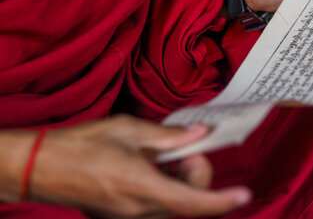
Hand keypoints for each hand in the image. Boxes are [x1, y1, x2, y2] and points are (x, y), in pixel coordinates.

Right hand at [28, 116, 250, 217]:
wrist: (41, 167)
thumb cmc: (80, 145)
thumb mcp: (128, 130)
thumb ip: (168, 136)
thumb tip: (199, 133)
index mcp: (141, 186)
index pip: (192, 201)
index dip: (222, 200)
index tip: (244, 194)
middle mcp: (138, 209)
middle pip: (188, 199)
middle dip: (197, 174)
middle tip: (185, 148)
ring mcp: (129, 216)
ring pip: (174, 203)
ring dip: (181, 180)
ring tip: (164, 153)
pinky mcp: (122, 216)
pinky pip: (157, 205)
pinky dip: (166, 186)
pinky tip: (153, 165)